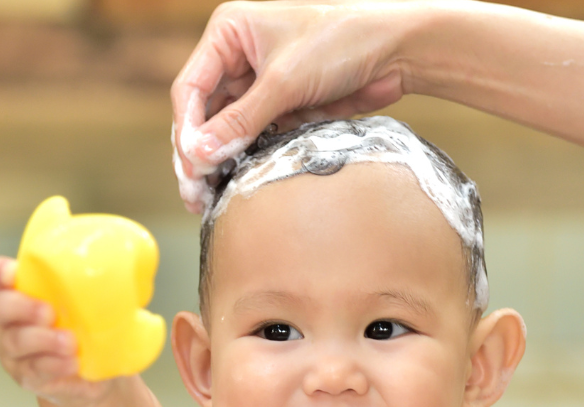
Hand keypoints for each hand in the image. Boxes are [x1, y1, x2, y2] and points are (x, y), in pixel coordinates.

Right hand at [0, 256, 111, 406]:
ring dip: (42, 339)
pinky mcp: (27, 376)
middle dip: (21, 307)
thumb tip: (137, 274)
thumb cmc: (87, 331)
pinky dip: (54, 365)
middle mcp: (11, 319)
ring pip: (14, 341)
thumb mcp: (91, 305)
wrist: (92, 377)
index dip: (1, 272)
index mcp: (23, 291)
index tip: (12, 273)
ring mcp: (14, 350)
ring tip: (69, 342)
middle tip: (49, 311)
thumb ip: (98, 288)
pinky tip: (72, 363)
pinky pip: (34, 370)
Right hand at [171, 0, 420, 211]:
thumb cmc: (343, 41)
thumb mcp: (285, 81)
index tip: (191, 165)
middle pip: (201, 113)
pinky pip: (250, 137)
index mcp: (229, 33)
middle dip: (197, 153)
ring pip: (223, 130)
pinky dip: (242, 161)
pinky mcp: (278, 106)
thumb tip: (200, 154)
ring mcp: (257, 83)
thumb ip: (241, 121)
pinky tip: (233, 186)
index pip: (191, 87)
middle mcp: (237, 56)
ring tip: (207, 197)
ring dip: (217, 162)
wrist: (397, 51)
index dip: (187, 130)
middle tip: (194, 191)